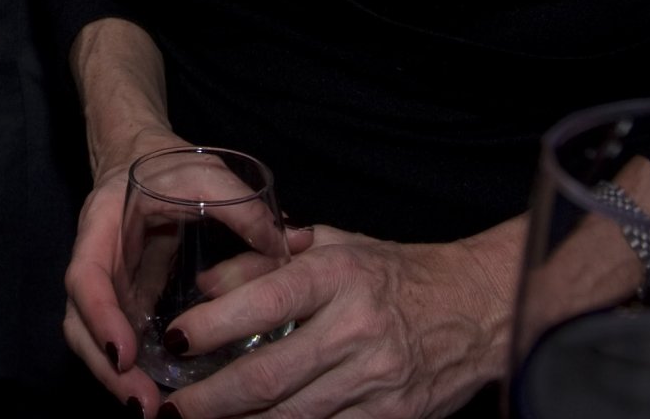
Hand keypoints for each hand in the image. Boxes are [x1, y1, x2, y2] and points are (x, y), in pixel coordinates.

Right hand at [63, 128, 319, 413]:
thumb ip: (240, 204)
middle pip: (80, 324)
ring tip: (154, 411)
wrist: (143, 161)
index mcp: (101, 225)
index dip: (100, 317)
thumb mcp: (204, 173)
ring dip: (117, 381)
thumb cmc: (170, 168)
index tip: (125, 353)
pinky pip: (119, 343)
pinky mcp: (124, 306)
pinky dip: (133, 374)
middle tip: (146, 406)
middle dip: (107, 369)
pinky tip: (163, 396)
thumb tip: (288, 241)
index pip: (85, 276)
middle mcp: (95, 262)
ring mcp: (105, 289)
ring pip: (93, 341)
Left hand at [152, 224, 516, 418]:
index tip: (173, 340)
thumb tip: (205, 285)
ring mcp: (376, 379)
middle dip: (211, 399)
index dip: (212, 325)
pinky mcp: (393, 417)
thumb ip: (267, 261)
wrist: (476, 307)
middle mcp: (356, 329)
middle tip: (172, 409)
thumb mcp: (334, 247)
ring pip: (294, 416)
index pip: (265, 301)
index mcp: (339, 276)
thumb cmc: (395, 273)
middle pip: (270, 375)